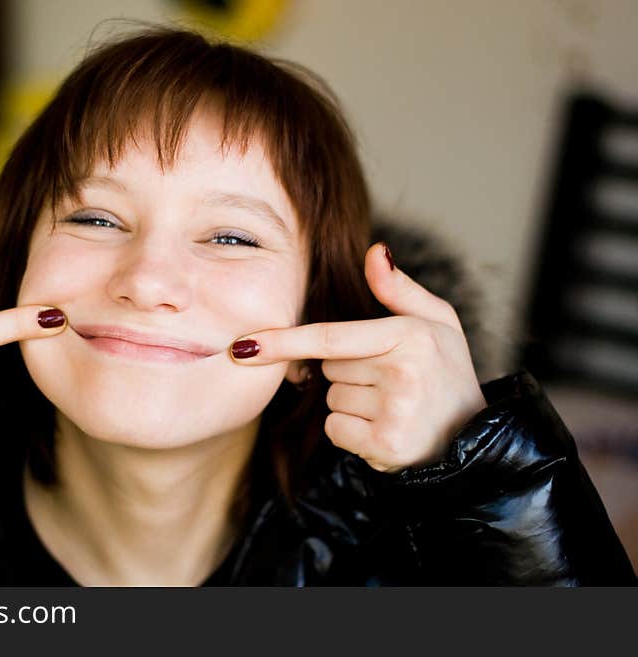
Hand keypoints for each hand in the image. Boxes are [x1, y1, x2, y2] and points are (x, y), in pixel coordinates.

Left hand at [229, 242, 486, 472]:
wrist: (476, 437)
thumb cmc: (447, 372)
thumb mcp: (436, 321)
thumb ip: (399, 289)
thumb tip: (374, 250)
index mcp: (408, 335)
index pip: (331, 337)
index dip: (284, 341)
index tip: (243, 346)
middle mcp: (402, 373)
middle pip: (327, 369)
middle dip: (347, 373)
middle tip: (391, 382)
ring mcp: (394, 412)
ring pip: (331, 400)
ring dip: (352, 404)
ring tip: (393, 406)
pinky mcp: (386, 445)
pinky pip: (336, 430)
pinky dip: (352, 433)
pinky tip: (386, 429)